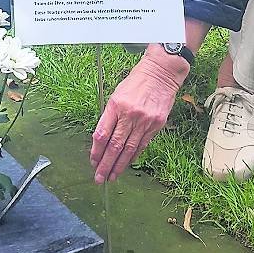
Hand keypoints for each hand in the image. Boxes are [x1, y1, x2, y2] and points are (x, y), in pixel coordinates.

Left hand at [90, 48, 188, 183]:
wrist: (160, 74)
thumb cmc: (136, 82)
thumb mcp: (117, 94)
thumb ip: (110, 115)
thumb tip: (103, 139)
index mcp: (115, 105)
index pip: (102, 134)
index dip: (96, 151)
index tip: (93, 161)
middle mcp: (129, 115)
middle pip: (114, 146)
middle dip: (105, 165)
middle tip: (99, 178)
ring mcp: (144, 121)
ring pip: (129, 150)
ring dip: (119, 166)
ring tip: (112, 177)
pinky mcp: (156, 125)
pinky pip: (142, 145)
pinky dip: (133, 156)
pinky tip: (127, 164)